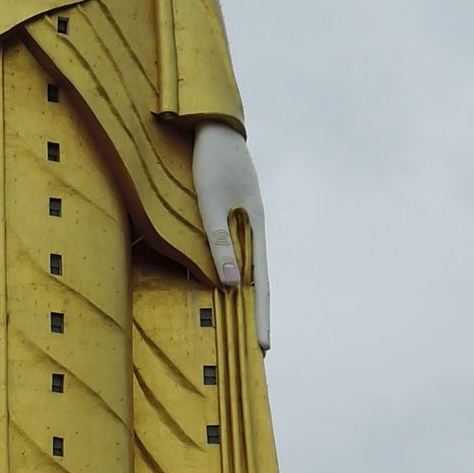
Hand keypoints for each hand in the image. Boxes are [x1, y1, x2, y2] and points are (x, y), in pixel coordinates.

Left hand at [192, 121, 270, 352]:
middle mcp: (254, 229)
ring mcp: (244, 222)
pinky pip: (236, 252)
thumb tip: (231, 285)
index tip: (264, 346)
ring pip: (247, 268)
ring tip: (244, 326)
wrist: (212, 124)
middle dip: (257, 315)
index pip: (261, 284)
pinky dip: (234, 273)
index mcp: (257, 228)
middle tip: (258, 348)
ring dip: (245, 297)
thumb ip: (218, 241)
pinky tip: (228, 285)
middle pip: (258, 281)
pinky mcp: (232, 214)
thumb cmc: (209, 160)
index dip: (262, 316)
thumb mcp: (209, 201)